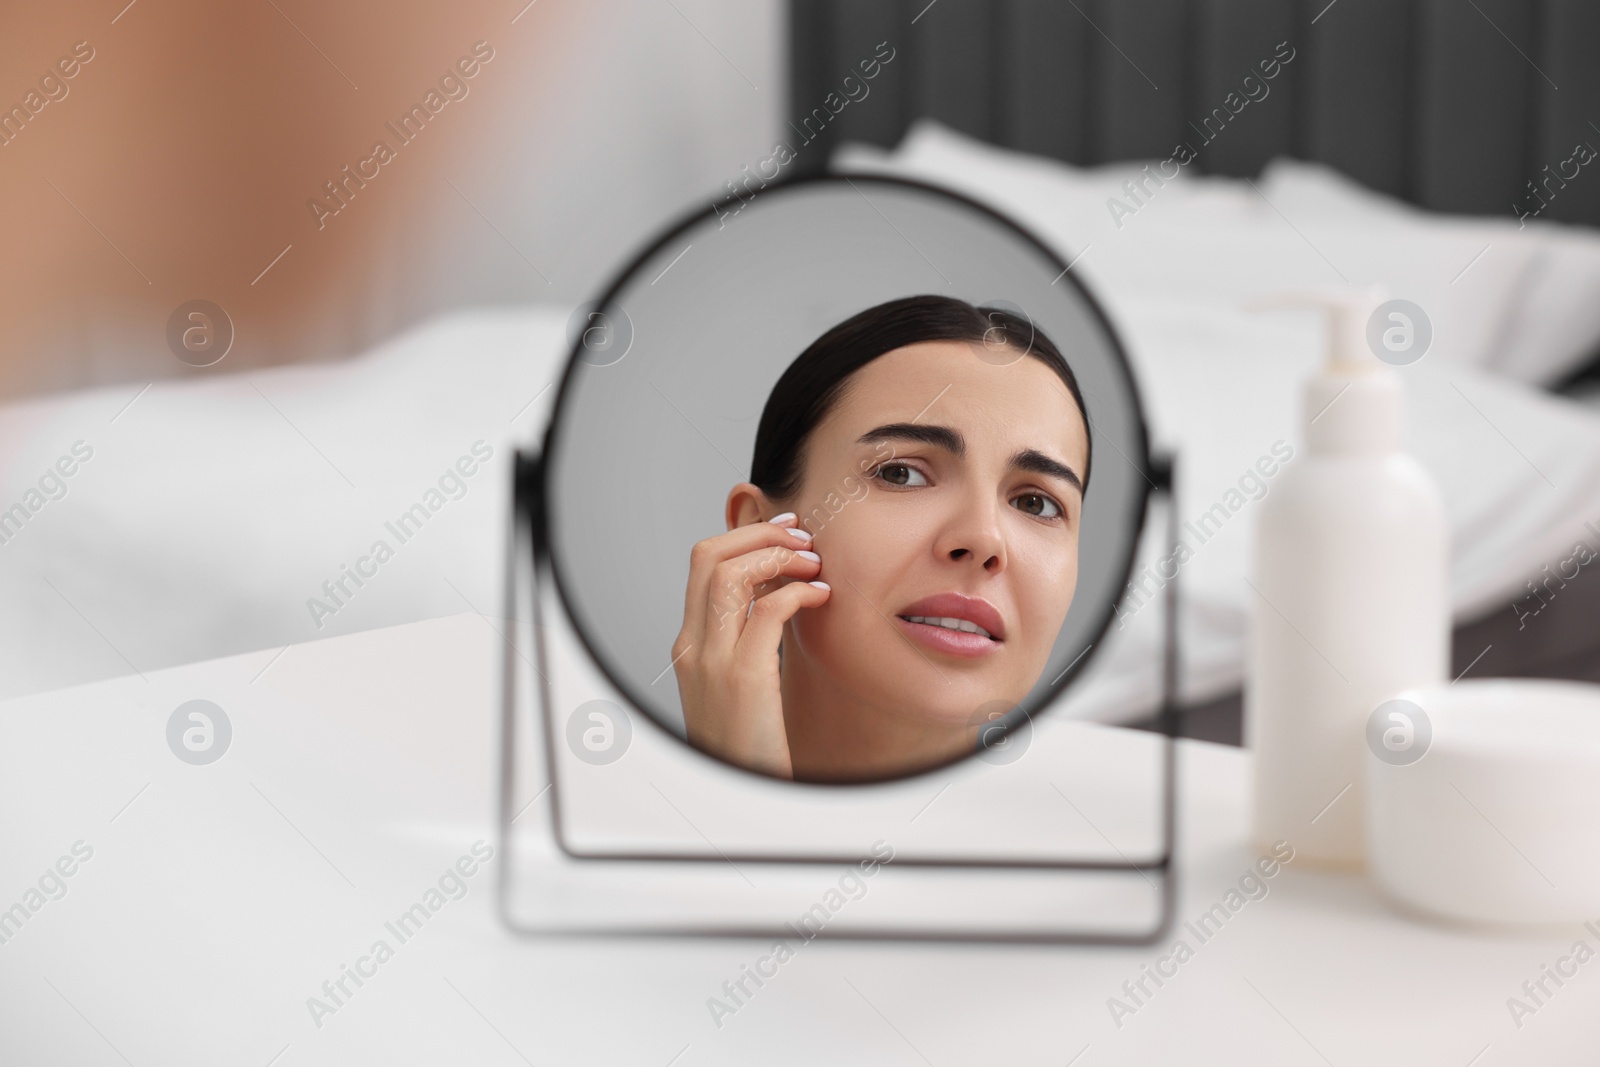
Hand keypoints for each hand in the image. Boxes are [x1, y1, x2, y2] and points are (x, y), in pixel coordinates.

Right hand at [671, 512, 829, 778]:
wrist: (741, 803)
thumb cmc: (749, 747)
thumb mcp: (736, 688)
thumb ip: (746, 643)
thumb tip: (779, 599)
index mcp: (690, 647)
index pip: (702, 564)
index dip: (744, 537)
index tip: (783, 535)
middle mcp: (694, 648)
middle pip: (708, 556)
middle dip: (759, 534)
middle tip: (801, 538)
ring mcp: (714, 662)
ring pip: (731, 574)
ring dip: (779, 555)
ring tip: (814, 564)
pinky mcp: (745, 679)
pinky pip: (769, 610)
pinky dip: (798, 591)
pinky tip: (820, 596)